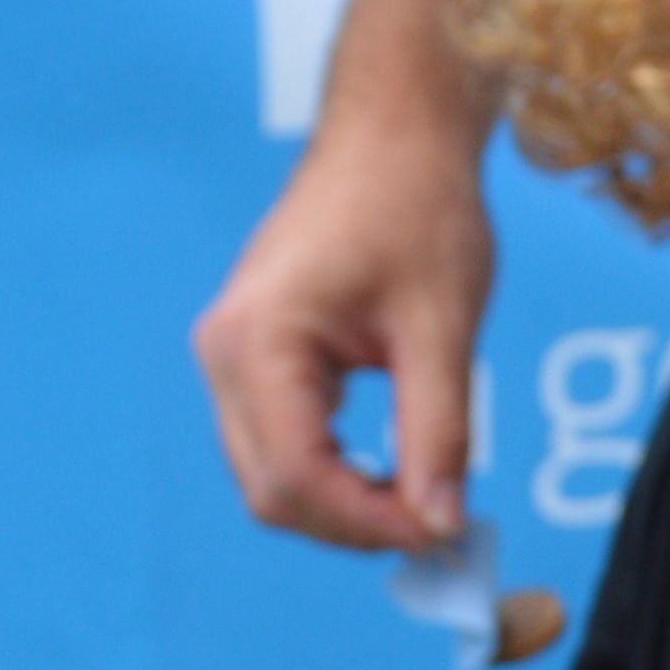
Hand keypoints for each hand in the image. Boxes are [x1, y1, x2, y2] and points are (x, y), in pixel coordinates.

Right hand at [191, 104, 500, 549]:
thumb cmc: (415, 203)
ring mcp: (233, 356)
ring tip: (422, 501)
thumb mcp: (442, 327)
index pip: (297, 474)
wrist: (394, 133)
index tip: (441, 535)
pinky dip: (333, 474)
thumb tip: (443, 523)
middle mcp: (227, 352)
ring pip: (272, 477)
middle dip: (354, 525)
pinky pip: (281, 444)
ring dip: (343, 505)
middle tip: (438, 529)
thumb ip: (439, 433)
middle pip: (272, 490)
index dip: (369, 522)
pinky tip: (393, 473)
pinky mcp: (256, 358)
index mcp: (261, 338)